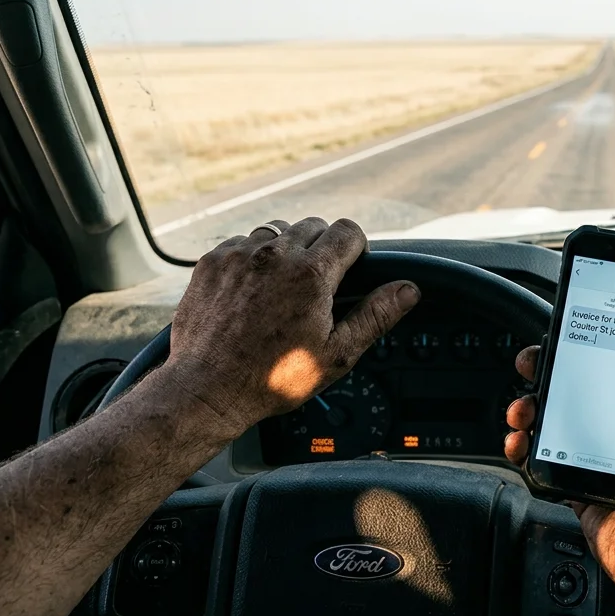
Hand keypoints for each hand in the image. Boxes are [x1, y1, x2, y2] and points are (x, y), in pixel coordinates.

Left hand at [166, 217, 419, 437]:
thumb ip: (375, 315)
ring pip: (277, 230)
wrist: (206, 388)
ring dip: (287, 249)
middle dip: (322, 248)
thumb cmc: (273, 377)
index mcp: (312, 275)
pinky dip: (253, 257)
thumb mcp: (336, 354)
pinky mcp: (213, 261)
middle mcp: (275, 255)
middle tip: (317, 285)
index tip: (350, 270)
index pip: (348, 231)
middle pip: (314, 226)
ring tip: (283, 285)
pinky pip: (243, 241)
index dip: (356, 249)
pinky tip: (253, 288)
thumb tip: (408, 290)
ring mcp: (240, 255)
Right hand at [505, 315, 614, 615]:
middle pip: (585, 388)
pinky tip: (521, 441)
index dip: (599, 343)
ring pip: (561, 421)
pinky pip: (548, 461)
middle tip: (534, 363)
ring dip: (535, 408)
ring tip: (524, 408)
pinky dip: (528, 449)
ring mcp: (606, 459)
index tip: (575, 326)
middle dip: (554, 372)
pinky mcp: (584, 488)